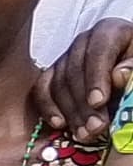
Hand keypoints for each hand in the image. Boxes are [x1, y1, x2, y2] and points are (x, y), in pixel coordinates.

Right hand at [33, 18, 132, 144]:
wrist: (127, 75)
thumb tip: (118, 75)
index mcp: (110, 32)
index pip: (99, 51)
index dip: (97, 77)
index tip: (99, 102)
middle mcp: (84, 42)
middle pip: (75, 71)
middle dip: (84, 103)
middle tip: (95, 127)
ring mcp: (65, 58)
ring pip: (58, 84)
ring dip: (71, 112)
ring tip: (85, 133)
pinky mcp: (53, 75)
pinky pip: (42, 90)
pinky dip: (48, 108)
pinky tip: (60, 124)